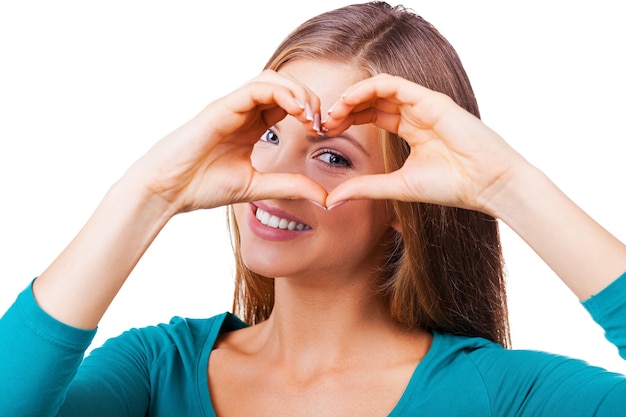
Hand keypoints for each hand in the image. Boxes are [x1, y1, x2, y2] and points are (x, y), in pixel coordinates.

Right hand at [126, 70, 327, 212]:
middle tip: (321, 123)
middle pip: (284, 85)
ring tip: (311, 115)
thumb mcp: (257, 187)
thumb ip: (289, 187)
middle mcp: (242, 111)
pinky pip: (256, 88)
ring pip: (272, 79)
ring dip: (298, 92)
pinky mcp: (222, 107)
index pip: (287, 103)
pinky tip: (296, 110)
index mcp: (251, 126)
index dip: (309, 112)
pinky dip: (281, 92)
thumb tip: (324, 197)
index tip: (323, 133)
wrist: (167, 190)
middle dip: (309, 98)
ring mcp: (232, 106)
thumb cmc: (202, 186)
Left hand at [322, 74, 527, 214]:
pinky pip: (393, 84)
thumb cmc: (451, 186)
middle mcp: (416, 113)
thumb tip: (332, 200)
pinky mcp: (430, 99)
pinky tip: (349, 101)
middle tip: (323, 123)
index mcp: (412, 130)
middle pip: (372, 100)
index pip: (372, 115)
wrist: (486, 184)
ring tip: (332, 114)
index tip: (326, 133)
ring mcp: (424, 104)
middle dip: (344, 109)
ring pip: (379, 88)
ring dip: (352, 97)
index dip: (347, 120)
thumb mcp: (397, 186)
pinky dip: (368, 88)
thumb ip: (365, 188)